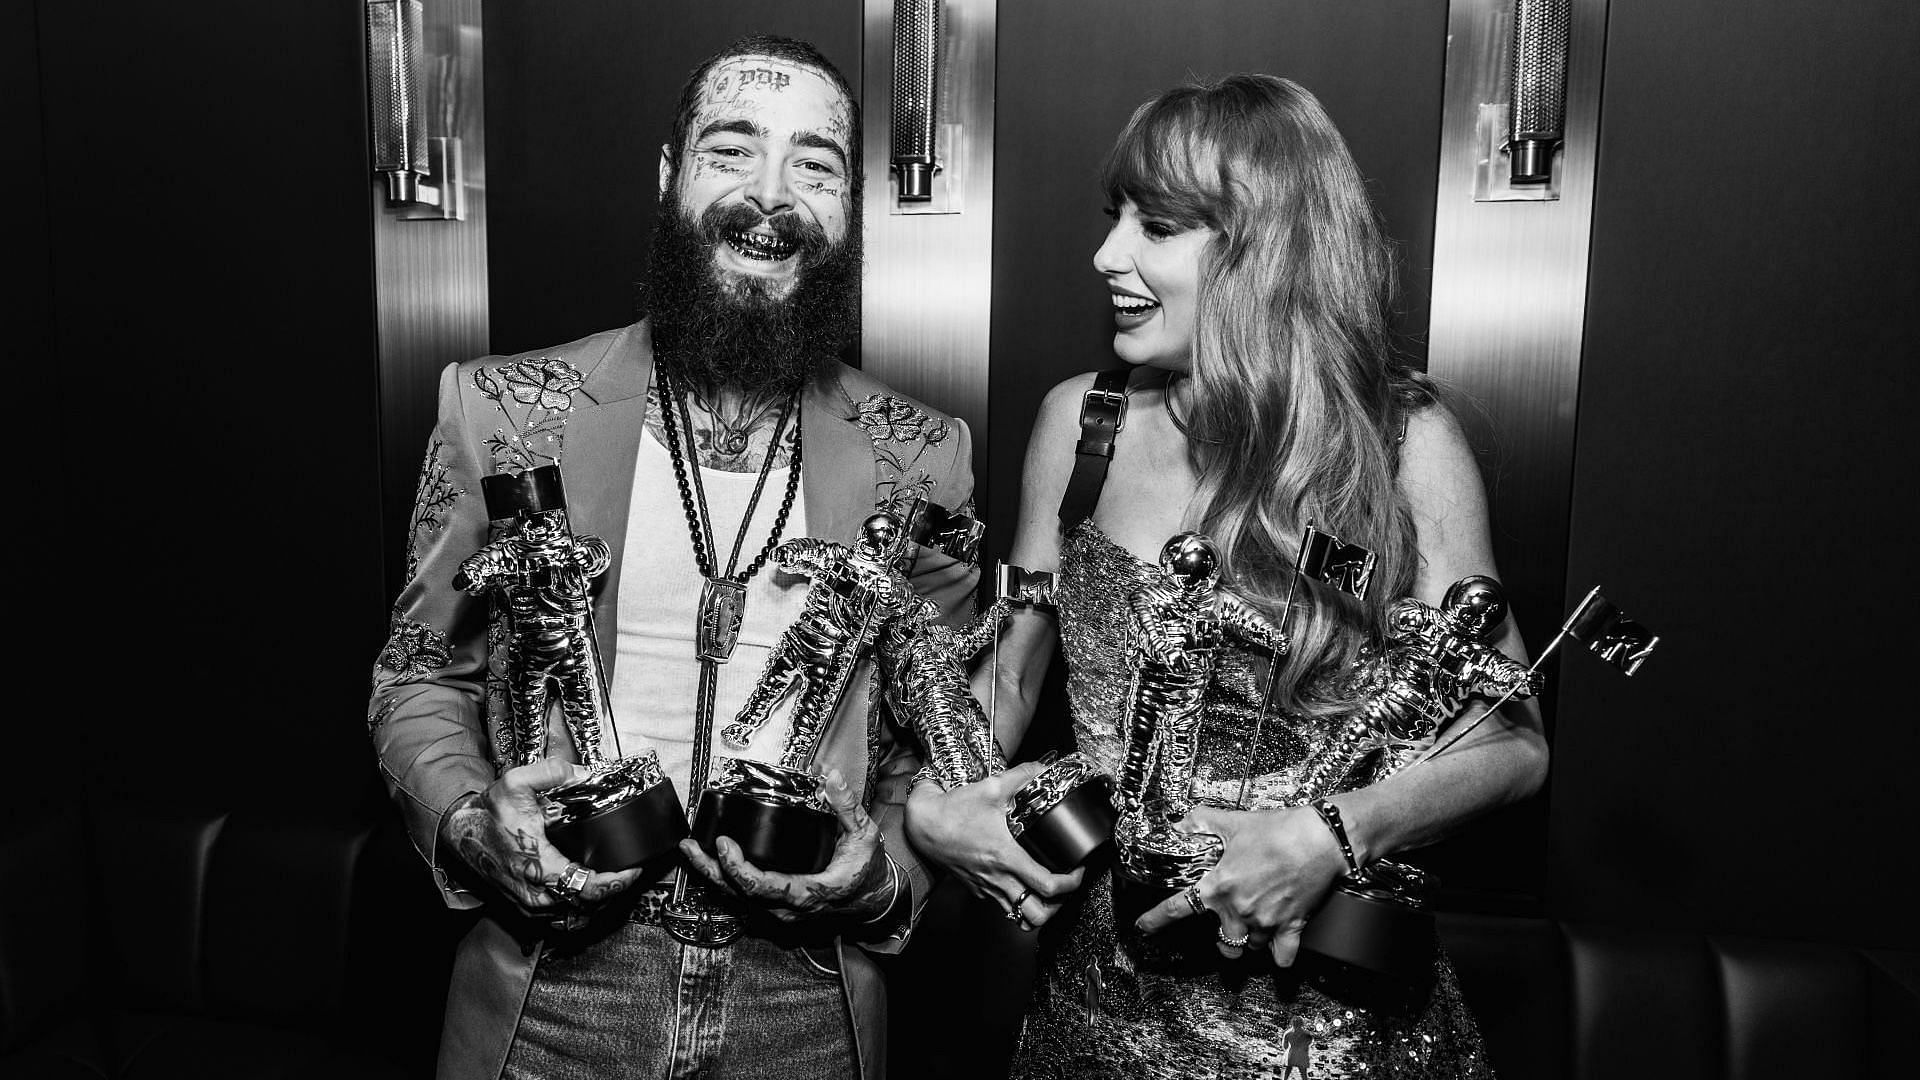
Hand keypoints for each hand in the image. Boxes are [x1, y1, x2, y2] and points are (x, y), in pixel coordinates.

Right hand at [438, 759, 646, 914]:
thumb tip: (582, 774)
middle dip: (612, 891)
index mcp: (538, 866)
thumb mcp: (515, 782)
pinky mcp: (525, 908)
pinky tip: (589, 892)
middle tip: (628, 873)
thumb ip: (551, 773)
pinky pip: (560, 917)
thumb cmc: (487, 814)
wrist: (460, 833)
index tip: (632, 870)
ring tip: (613, 882)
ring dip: (597, 902)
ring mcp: (529, 905)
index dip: (616, 882)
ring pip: (575, 916)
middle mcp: (535, 893)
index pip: (587, 888)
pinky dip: (579, 908)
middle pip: (587, 906)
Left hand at [679, 768, 893, 922]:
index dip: (739, 869)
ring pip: (736, 900)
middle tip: (691, 846)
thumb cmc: (866, 870)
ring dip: (710, 876)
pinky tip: (707, 862)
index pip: (765, 888)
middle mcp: (789, 908)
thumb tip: (830, 777)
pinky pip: (741, 899)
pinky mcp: (774, 910)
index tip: (723, 843)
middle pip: (738, 895)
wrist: (872, 899)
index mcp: (809, 892)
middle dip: (710, 870)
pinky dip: (721, 880)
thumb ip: (847, 806)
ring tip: (690, 850)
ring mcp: (779, 913)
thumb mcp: (864, 836)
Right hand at [904, 761, 1083, 929]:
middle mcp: (998, 879)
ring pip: (1019, 918)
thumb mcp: (990, 787)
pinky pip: (1001, 906)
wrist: (922, 826)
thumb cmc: (954, 810)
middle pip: (1038, 915)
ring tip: (1047, 895)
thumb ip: (1021, 776)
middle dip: (1059, 907)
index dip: (1071, 883)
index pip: (1048, 886)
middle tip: (1066, 887)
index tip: (1079, 871)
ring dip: (1038, 911)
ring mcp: (986, 888)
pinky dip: (1016, 902)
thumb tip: (1044, 767)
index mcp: (1006, 857)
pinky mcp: (976, 889)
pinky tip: (1020, 884)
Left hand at [1133, 804, 1346, 965]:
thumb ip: (1201, 822)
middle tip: (1229, 923)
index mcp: (1219, 886)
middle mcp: (1239, 909)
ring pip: (1251, 946)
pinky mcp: (1292, 926)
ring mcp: (1266, 922)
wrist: (1320, 839)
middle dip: (1223, 937)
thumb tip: (1180, 822)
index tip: (1143, 927)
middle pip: (1222, 941)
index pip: (1177, 908)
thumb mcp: (1232, 821)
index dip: (1156, 920)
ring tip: (1256, 923)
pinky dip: (1280, 955)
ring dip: (1251, 939)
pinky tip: (1278, 946)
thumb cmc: (1278, 829)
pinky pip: (1282, 956)